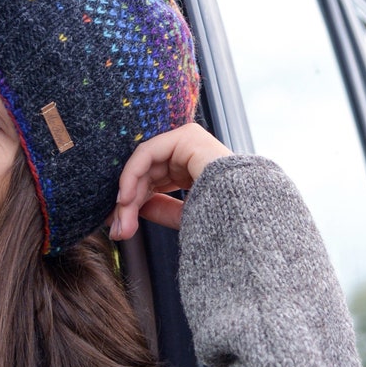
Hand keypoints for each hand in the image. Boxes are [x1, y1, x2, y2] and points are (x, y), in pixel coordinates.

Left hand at [107, 123, 232, 239]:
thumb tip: (127, 208)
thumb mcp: (183, 217)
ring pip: (143, 166)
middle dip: (128, 205)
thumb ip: (159, 208)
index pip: (152, 183)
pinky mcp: (187, 136)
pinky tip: (126, 198)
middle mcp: (190, 155)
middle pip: (145, 176)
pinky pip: (148, 153)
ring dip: (128, 194)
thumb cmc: (224, 221)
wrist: (247, 218)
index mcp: (192, 172)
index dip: (133, 205)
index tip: (118, 229)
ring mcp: (189, 142)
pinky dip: (132, 174)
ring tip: (121, 222)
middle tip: (118, 231)